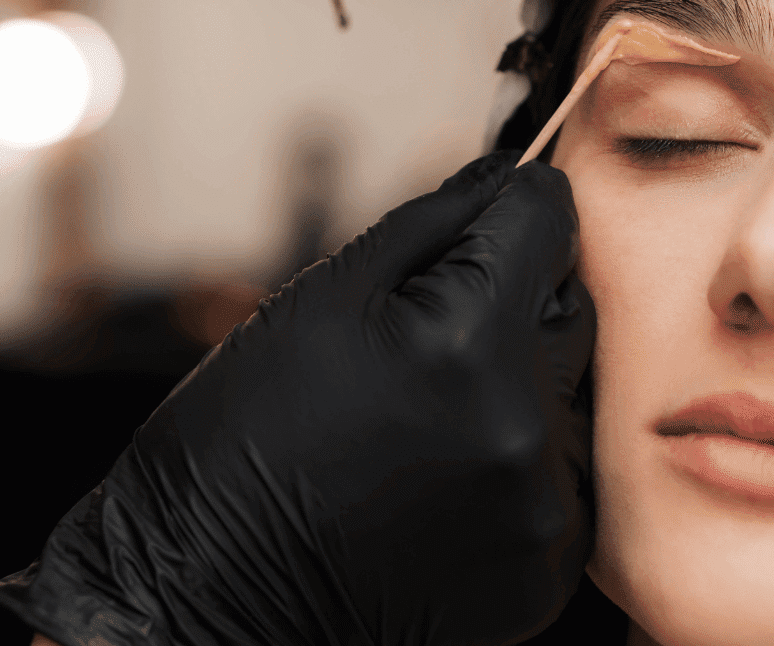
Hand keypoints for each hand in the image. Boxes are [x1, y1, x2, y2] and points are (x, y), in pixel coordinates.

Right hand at [0, 154, 592, 645]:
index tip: (480, 225)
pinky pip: (559, 480)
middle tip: (419, 346)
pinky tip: (436, 482)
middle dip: (510, 306)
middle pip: (569, 308)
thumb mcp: (320, 301)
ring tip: (420, 426)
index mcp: (467, 344)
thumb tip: (509, 174)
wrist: (205, 599)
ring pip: (569, 397)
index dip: (509, 210)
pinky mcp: (544, 571)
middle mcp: (524, 427)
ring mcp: (541, 509)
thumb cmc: (239, 442)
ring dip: (518, 390)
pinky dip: (514, 467)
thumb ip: (432, 224)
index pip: (548, 222)